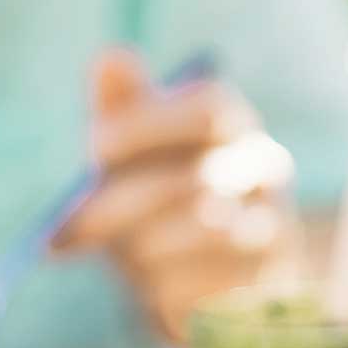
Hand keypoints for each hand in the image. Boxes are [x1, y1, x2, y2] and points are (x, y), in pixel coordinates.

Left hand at [51, 48, 297, 344]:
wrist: (202, 282)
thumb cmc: (156, 202)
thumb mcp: (132, 155)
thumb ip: (122, 110)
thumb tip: (111, 58)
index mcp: (234, 125)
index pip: (210, 106)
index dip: (151, 123)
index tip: (96, 146)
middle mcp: (266, 169)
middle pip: (198, 176)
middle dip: (124, 203)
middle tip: (72, 227)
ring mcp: (275, 226)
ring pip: (205, 231)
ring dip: (147, 249)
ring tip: (126, 261)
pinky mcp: (268, 285)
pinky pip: (210, 283)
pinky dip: (168, 289)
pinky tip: (156, 288)